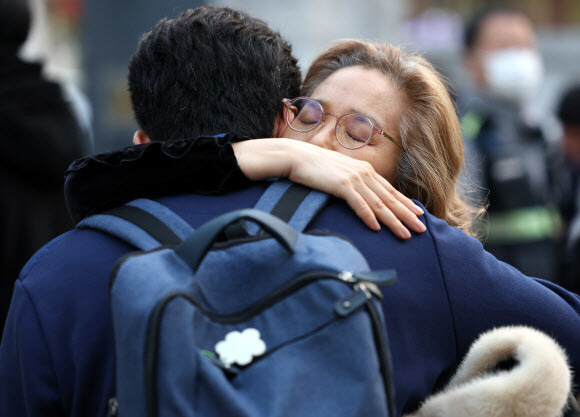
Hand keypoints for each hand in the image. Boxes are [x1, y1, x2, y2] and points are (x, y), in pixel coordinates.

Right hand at [233, 139, 425, 238]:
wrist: (295, 156)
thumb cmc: (314, 167)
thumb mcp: (338, 173)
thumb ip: (351, 183)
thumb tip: (359, 196)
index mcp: (364, 170)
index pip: (389, 191)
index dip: (405, 204)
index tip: (418, 215)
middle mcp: (363, 173)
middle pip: (389, 198)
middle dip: (407, 215)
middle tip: (422, 230)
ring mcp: (353, 178)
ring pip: (378, 203)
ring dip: (393, 220)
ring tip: (405, 234)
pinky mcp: (340, 184)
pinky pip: (358, 204)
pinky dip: (368, 216)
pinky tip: (376, 228)